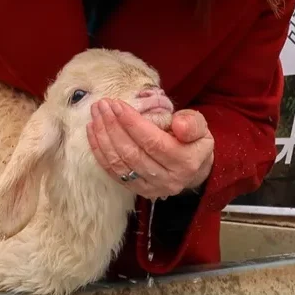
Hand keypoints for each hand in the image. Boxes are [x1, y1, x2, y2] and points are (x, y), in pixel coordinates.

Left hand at [87, 100, 213, 199]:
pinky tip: (93, 133)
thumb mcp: (201, 127)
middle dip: (113, 127)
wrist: (194, 168)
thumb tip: (178, 124)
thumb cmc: (194, 141)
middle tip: (102, 105)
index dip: (133, 123)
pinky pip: (114, 172)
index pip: (153, 142)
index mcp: (186, 162)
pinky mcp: (138, 190)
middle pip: (133, 153)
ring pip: (120, 164)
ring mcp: (151, 188)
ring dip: (103, 138)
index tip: (118, 104)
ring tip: (95, 115)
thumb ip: (192, 123)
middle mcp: (168, 179)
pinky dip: (100, 152)